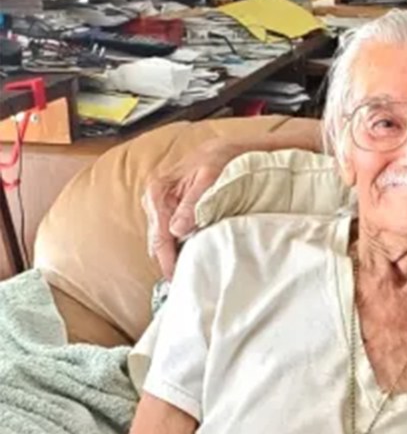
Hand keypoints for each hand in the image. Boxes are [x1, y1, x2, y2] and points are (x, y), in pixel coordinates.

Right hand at [142, 139, 245, 279]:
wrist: (226, 148)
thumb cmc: (220, 160)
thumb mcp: (211, 178)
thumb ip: (194, 203)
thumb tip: (177, 230)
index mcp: (158, 192)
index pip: (159, 238)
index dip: (169, 262)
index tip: (178, 281)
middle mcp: (153, 199)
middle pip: (157, 243)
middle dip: (169, 263)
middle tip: (185, 285)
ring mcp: (159, 204)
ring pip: (161, 240)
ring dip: (173, 256)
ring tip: (189, 275)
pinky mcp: (168, 207)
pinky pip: (168, 233)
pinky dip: (177, 246)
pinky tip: (189, 257)